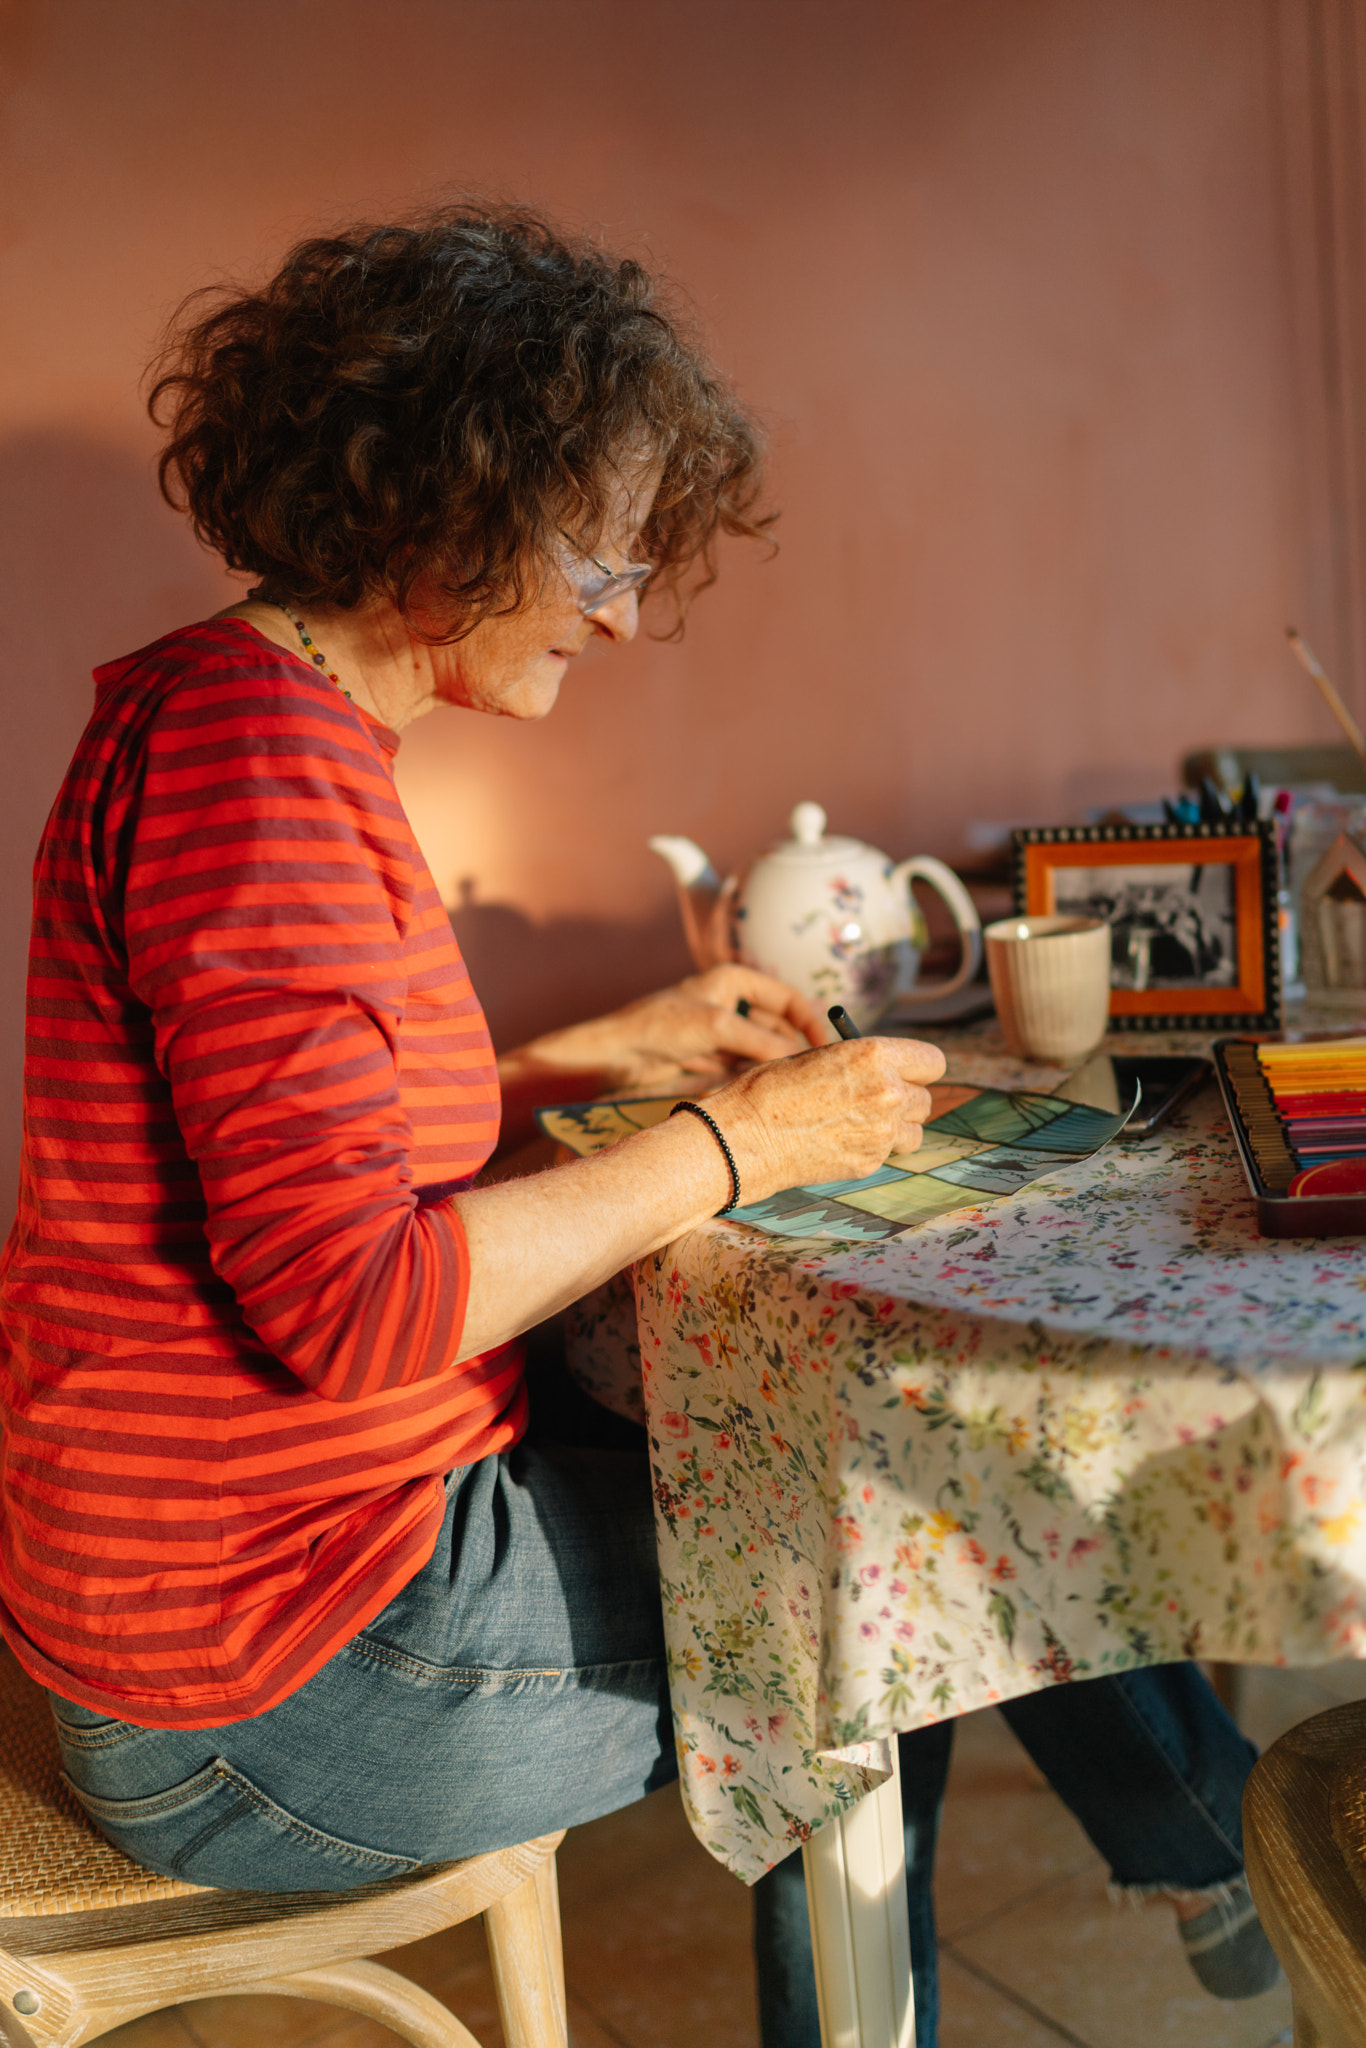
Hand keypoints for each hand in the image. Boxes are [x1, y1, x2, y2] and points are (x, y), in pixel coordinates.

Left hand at [522, 964, 824, 1092]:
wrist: (615, 1055)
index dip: (811, 1021)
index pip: (788, 998)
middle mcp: (731, 1002)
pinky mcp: (711, 1056)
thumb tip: (801, 1059)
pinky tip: (767, 1092)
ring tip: (795, 1087)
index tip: (828, 1048)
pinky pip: (745, 1066)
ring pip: (762, 1050)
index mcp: (735, 980)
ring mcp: (721, 1031)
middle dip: (794, 1049)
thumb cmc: (660, 1025)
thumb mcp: (719, 1028)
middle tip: (815, 1075)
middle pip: (778, 1027)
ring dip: (774, 1066)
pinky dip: (756, 1077)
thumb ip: (762, 1042)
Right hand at [699, 1035, 946, 1203]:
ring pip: (913, 1131)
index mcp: (875, 1055)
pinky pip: (887, 1153)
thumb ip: (860, 1061)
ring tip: (859, 1122)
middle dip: (906, 1098)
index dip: (919, 1066)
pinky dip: (870, 1148)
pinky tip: (838, 1141)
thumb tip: (883, 1067)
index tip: (908, 1072)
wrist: (746, 1138)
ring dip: (896, 1127)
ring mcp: (882, 1132)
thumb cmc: (771, 1090)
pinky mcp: (870, 1162)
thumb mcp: (819, 1056)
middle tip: (876, 1099)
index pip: (933, 1061)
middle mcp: (888, 1093)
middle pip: (925, 1098)